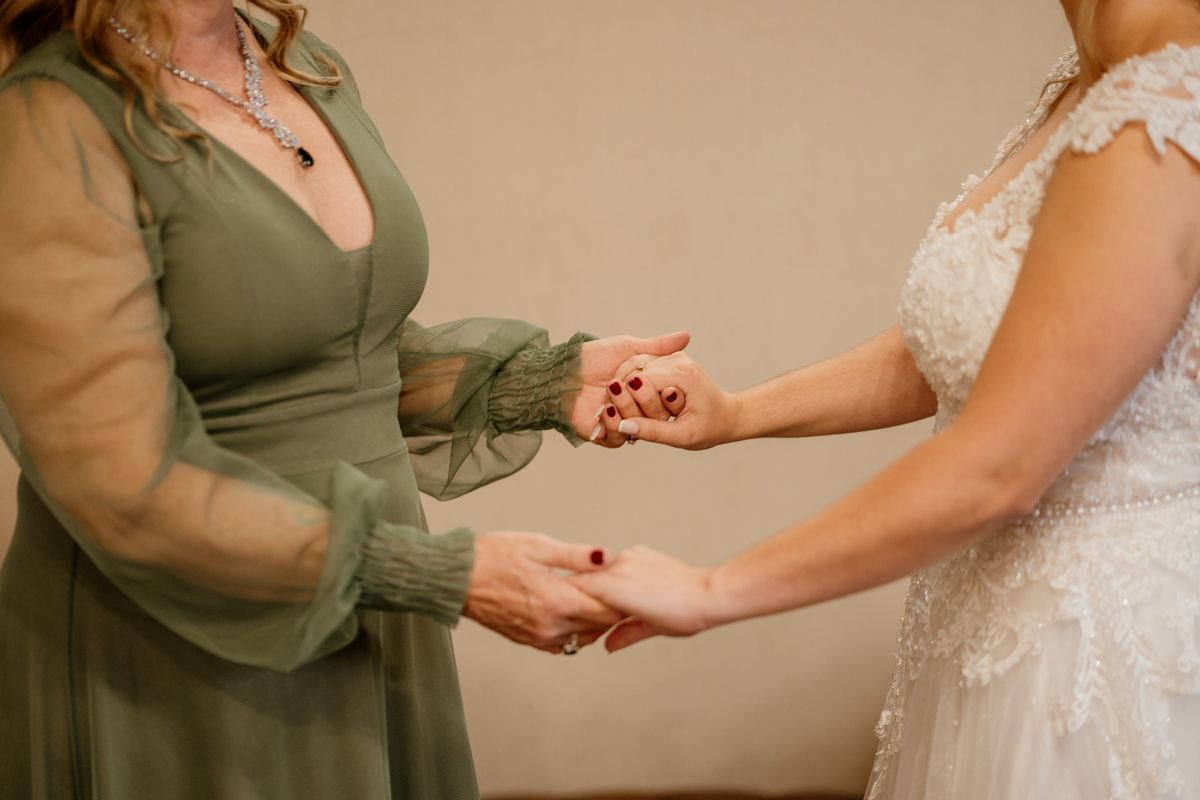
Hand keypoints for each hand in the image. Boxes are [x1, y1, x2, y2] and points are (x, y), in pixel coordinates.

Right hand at [463, 532, 624, 653]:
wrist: (457, 578)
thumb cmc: (493, 557)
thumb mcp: (537, 546)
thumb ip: (575, 555)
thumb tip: (605, 555)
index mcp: (557, 602)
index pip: (606, 611)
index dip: (621, 599)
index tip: (626, 586)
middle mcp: (549, 626)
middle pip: (597, 627)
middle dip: (610, 610)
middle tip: (618, 592)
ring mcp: (537, 637)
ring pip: (581, 638)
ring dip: (592, 623)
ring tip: (595, 600)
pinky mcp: (526, 640)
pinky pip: (560, 644)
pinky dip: (573, 632)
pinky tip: (571, 613)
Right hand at [568, 545, 716, 651]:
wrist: (709, 593)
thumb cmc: (682, 615)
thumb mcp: (650, 629)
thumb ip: (624, 634)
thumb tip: (608, 645)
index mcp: (614, 587)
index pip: (575, 588)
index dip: (569, 601)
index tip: (568, 613)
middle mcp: (619, 567)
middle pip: (587, 579)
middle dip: (586, 596)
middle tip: (585, 614)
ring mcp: (630, 557)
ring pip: (604, 571)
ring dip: (603, 586)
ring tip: (611, 605)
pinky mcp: (641, 553)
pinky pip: (619, 565)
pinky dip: (618, 577)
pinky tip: (629, 591)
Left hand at [572, 332, 689, 446]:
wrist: (558, 373)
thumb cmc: (590, 358)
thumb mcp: (627, 348)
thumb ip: (657, 346)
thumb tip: (686, 336)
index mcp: (641, 390)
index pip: (665, 398)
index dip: (666, 392)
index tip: (662, 381)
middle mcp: (633, 408)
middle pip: (656, 416)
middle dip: (645, 400)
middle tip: (630, 382)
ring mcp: (618, 422)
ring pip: (637, 427)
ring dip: (627, 409)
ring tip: (612, 390)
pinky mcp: (602, 435)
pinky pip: (616, 439)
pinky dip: (614, 425)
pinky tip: (606, 409)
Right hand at [599, 352, 740, 449]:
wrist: (726, 415)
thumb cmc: (709, 427)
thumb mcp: (683, 436)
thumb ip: (653, 431)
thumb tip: (622, 426)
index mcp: (683, 374)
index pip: (638, 383)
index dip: (631, 403)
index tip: (636, 422)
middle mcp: (676, 359)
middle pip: (634, 376)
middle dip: (633, 400)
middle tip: (649, 419)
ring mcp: (671, 357)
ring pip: (632, 372)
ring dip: (634, 394)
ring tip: (653, 412)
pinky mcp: (666, 360)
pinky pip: (638, 371)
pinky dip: (636, 388)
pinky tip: (648, 404)